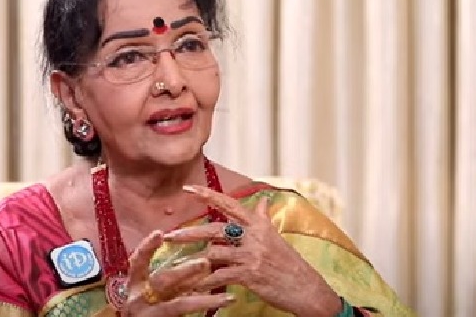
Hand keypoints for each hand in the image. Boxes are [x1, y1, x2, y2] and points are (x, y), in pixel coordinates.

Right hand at [122, 230, 235, 315]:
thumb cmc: (151, 304)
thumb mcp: (156, 289)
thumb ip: (172, 275)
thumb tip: (203, 258)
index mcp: (136, 283)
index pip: (138, 262)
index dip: (147, 248)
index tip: (159, 233)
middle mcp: (138, 299)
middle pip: (162, 282)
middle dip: (184, 271)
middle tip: (206, 263)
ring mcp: (149, 315)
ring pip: (179, 305)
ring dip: (205, 299)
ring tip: (228, 296)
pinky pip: (186, 315)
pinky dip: (206, 309)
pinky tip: (223, 303)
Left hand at [164, 186, 342, 316]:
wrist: (305, 287)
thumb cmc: (289, 263)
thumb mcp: (276, 236)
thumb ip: (263, 218)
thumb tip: (262, 199)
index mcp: (259, 224)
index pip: (230, 203)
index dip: (208, 195)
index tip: (188, 188)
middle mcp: (254, 235)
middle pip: (216, 229)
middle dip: (190, 232)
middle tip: (169, 235)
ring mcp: (252, 255)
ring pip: (214, 252)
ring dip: (194, 262)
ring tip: (178, 268)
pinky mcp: (250, 274)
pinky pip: (220, 276)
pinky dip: (205, 282)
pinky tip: (193, 287)